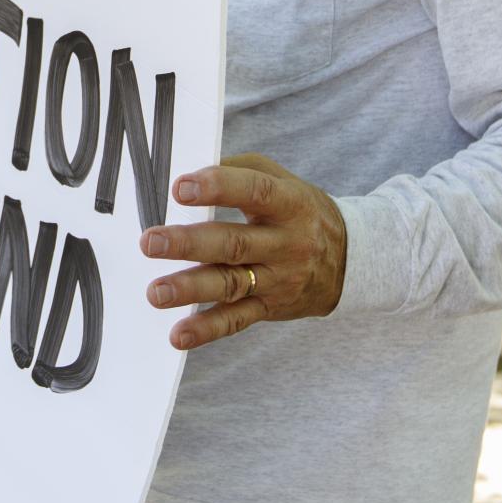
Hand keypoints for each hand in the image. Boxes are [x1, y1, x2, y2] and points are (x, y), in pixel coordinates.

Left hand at [141, 153, 347, 348]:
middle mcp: (286, 244)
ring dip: (191, 290)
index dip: (218, 187)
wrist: (350, 261)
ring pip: (232, 284)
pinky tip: (178, 335)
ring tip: (156, 292)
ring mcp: (278, 279)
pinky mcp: (269, 308)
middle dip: (190, 244)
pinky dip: (207, 330)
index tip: (180, 187)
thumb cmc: (300, 211)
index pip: (255, 192)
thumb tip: (188, 166)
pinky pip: (237, 320)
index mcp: (289, 204)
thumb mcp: (281, 179)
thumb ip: (238, 169)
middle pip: (235, 244)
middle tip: (150, 242)